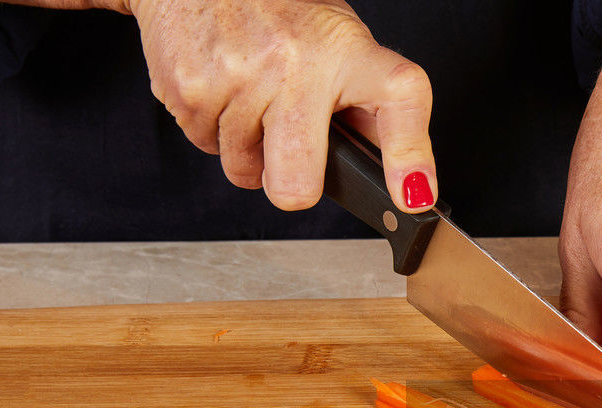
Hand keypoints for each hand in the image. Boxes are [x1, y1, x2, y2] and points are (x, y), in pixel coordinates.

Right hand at [121, 0, 436, 211]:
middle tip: (292, 151)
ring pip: (244, 171)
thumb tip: (399, 175)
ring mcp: (239, 77)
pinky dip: (213, 127)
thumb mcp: (339, 44)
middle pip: (296, 185)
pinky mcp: (190, 88)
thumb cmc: (280, 11)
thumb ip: (368, 108)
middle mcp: (298, 64)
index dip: (408, 158)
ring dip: (248, 149)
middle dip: (292, 186)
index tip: (411, 194)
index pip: (400, 102)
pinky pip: (206, 146)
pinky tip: (223, 86)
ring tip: (252, 95)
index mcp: (349, 51)